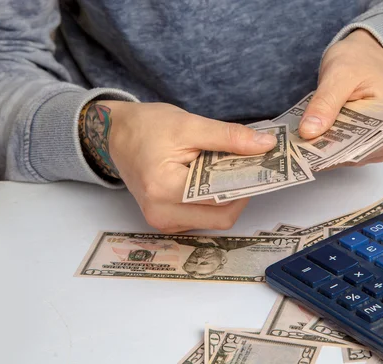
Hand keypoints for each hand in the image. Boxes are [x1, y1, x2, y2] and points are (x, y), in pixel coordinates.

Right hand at [78, 101, 276, 231]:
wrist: (116, 134)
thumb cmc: (147, 127)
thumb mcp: (190, 125)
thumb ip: (230, 137)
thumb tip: (266, 145)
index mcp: (164, 189)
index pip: (222, 198)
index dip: (247, 182)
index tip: (263, 164)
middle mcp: (162, 214)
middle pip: (222, 216)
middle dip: (240, 192)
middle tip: (247, 165)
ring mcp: (163, 222)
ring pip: (215, 220)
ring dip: (227, 197)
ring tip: (225, 169)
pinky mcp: (167, 221)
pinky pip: (203, 219)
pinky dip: (213, 201)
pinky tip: (211, 179)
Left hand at [299, 29, 382, 165]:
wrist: (363, 55)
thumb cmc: (359, 61)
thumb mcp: (340, 75)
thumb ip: (326, 102)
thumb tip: (308, 131)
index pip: (365, 147)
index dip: (336, 151)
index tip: (308, 149)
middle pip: (352, 155)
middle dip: (324, 152)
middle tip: (296, 146)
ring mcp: (370, 145)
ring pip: (342, 156)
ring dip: (320, 151)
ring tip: (297, 143)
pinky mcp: (356, 143)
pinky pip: (338, 151)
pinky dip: (321, 146)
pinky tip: (305, 140)